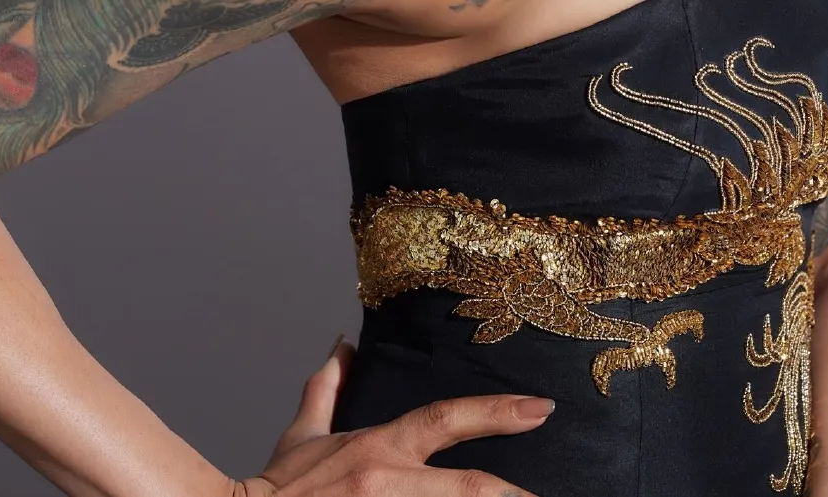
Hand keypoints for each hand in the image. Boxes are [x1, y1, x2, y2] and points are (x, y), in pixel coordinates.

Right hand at [237, 335, 552, 496]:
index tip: (540, 408)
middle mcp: (390, 481)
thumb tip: (342, 345)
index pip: (447, 418)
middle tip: (550, 494)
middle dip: (513, 493)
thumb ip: (328, 387)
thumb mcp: (304, 435)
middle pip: (467, 486)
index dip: (497, 412)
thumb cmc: (278, 489)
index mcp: (380, 447)